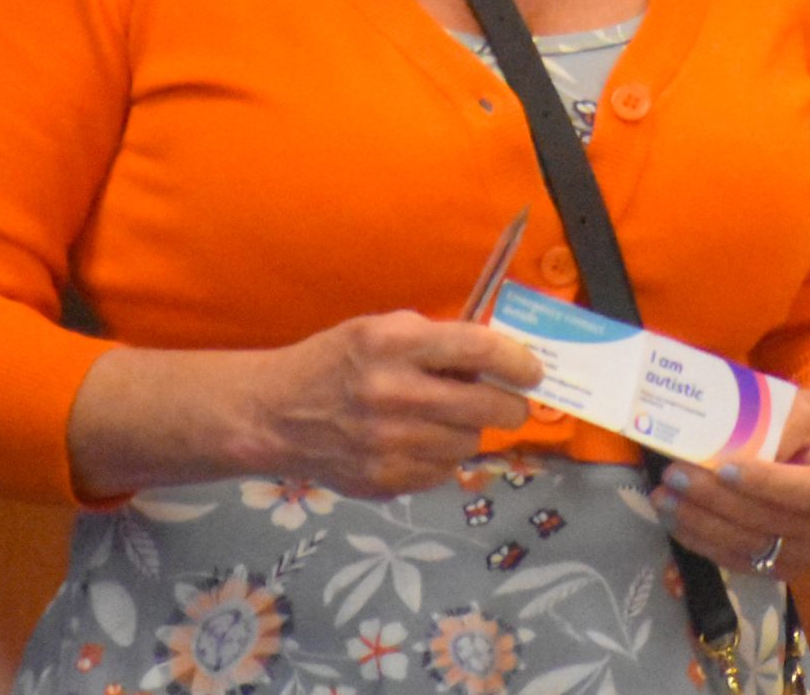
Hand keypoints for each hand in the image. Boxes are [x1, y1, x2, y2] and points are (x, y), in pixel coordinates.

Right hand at [246, 310, 541, 497]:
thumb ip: (435, 340)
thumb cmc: (335, 362)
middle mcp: (395, 394)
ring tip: (447, 419)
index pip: (479, 348)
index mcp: (394, 345)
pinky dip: (442, 457)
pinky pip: (444, 471)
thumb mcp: (381, 329)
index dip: (517, 360)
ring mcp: (390, 443)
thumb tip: (493, 360)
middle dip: (509, 404)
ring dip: (470, 430)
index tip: (534, 370)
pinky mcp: (386, 480)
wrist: (275, 415)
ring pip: (470, 443)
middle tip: (508, 401)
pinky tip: (420, 442)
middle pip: (489, 406)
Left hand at [649, 387, 809, 578]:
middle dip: (716, 501)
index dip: (763, 483)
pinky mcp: (787, 572)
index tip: (722, 468)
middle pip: (770, 522)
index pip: (805, 491)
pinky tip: (677, 523)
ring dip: (701, 526)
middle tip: (675, 476)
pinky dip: (704, 545)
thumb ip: (778, 424)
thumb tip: (726, 441)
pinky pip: (741, 564)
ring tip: (665, 500)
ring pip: (750, 548)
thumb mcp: (807, 412)